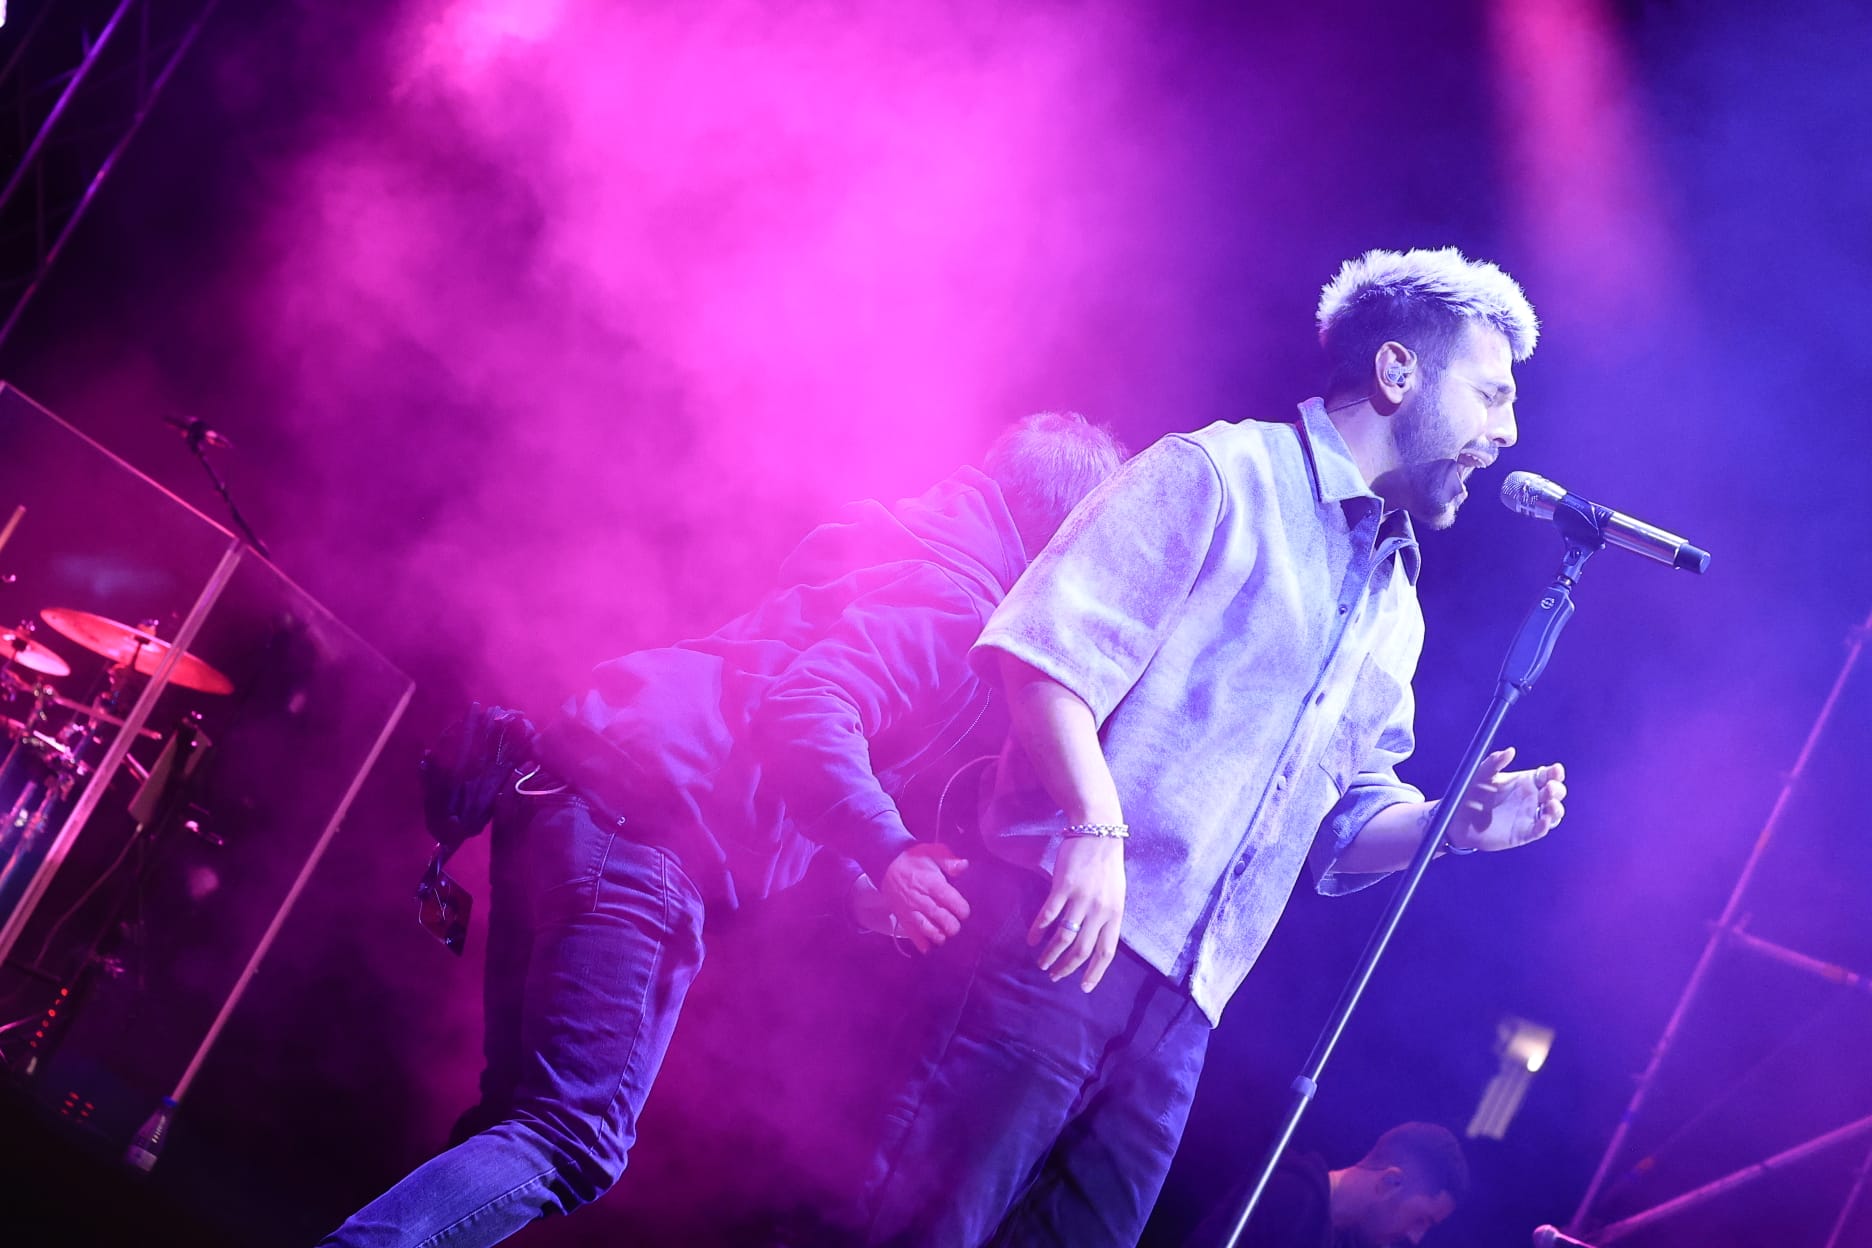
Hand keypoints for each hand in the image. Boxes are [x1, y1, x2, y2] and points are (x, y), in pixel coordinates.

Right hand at [877, 843, 970, 952]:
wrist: (887, 865)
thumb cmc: (914, 859)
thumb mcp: (932, 852)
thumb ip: (949, 861)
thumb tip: (964, 865)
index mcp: (932, 883)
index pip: (951, 901)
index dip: (962, 909)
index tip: (964, 912)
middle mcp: (921, 899)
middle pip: (942, 918)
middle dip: (953, 926)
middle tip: (956, 925)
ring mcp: (911, 910)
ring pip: (928, 929)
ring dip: (939, 936)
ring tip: (944, 935)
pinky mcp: (903, 917)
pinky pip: (912, 934)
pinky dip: (921, 944)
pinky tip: (929, 948)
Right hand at [1028, 834, 1124, 991]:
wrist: (1098, 831)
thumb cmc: (1106, 862)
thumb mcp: (1115, 893)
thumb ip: (1107, 914)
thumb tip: (1097, 937)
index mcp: (1115, 913)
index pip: (1106, 951)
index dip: (1096, 972)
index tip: (1084, 987)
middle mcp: (1099, 910)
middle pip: (1083, 949)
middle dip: (1068, 967)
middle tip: (1055, 976)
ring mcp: (1081, 899)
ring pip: (1064, 937)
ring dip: (1051, 954)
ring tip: (1042, 963)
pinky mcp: (1063, 888)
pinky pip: (1048, 916)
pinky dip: (1038, 930)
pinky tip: (1031, 939)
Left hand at [1449, 746, 1566, 851]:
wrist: (1459, 819)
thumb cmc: (1471, 793)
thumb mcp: (1481, 775)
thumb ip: (1494, 762)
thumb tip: (1510, 751)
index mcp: (1526, 781)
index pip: (1548, 775)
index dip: (1555, 772)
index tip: (1556, 769)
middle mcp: (1532, 798)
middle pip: (1555, 792)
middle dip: (1557, 789)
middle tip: (1548, 788)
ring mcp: (1530, 816)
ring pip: (1554, 812)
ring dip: (1557, 808)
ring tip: (1549, 804)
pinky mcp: (1524, 833)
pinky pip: (1540, 830)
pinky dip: (1545, 826)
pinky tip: (1543, 820)